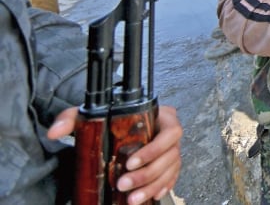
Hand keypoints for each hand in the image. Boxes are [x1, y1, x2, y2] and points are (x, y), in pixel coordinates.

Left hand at [47, 105, 182, 203]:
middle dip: (147, 174)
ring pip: (170, 170)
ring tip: (131, 198)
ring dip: (151, 186)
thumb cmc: (110, 118)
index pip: (170, 132)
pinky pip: (171, 178)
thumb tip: (55, 132)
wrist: (117, 125)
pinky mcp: (169, 165)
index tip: (130, 162)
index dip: (154, 149)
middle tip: (123, 184)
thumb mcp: (90, 114)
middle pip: (170, 155)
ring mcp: (171, 150)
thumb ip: (71, 119)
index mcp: (161, 116)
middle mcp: (169, 133)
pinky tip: (148, 197)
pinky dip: (160, 188)